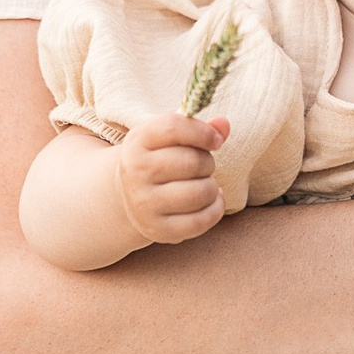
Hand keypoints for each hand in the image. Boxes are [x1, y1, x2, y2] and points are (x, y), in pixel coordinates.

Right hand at [115, 112, 229, 244]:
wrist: (129, 197)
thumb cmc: (158, 160)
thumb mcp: (169, 139)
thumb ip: (198, 129)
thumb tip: (223, 124)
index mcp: (138, 142)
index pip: (173, 128)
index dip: (203, 132)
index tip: (216, 141)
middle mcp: (136, 172)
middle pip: (192, 162)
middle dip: (208, 162)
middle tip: (203, 166)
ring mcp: (145, 203)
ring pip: (200, 193)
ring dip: (212, 187)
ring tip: (205, 184)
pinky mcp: (158, 229)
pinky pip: (201, 221)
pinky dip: (216, 209)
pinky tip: (211, 201)